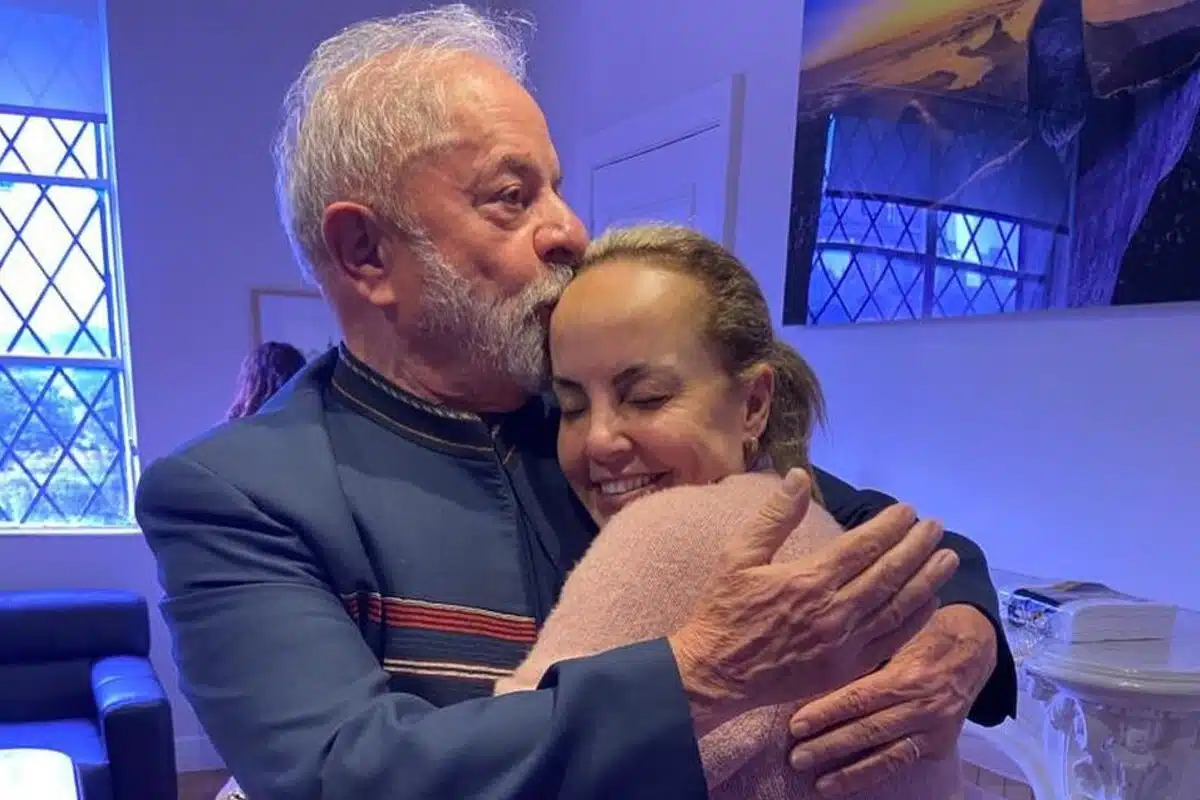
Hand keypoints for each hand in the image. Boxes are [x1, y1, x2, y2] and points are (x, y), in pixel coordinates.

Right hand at [668, 469, 959, 736]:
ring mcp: (844, 644)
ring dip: (927, 580)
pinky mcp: (846, 668)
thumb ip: (774, 517)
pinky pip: (890, 641)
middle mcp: (834, 611)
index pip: (863, 546)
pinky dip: (914, 620)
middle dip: (917, 547)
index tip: (908, 511)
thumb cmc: (724, 609)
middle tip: (936, 527)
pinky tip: (929, 601)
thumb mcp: (738, 555)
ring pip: (897, 607)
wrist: (716, 673)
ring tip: (947, 558)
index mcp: (808, 579)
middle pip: (889, 573)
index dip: (890, 527)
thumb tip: (799, 477)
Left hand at [787, 604, 998, 796]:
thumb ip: (864, 659)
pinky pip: (903, 762)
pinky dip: (875, 774)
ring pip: (887, 757)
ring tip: (820, 784)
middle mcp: (921, 707)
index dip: (825, 713)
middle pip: (868, 731)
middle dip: (829, 747)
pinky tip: (849, 782)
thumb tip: (816, 675)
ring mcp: (933, 730)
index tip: (795, 726)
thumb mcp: (895, 638)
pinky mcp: (939, 745)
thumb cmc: (921, 637)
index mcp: (904, 676)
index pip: (858, 699)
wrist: (970, 652)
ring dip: (850, 774)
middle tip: (797, 759)